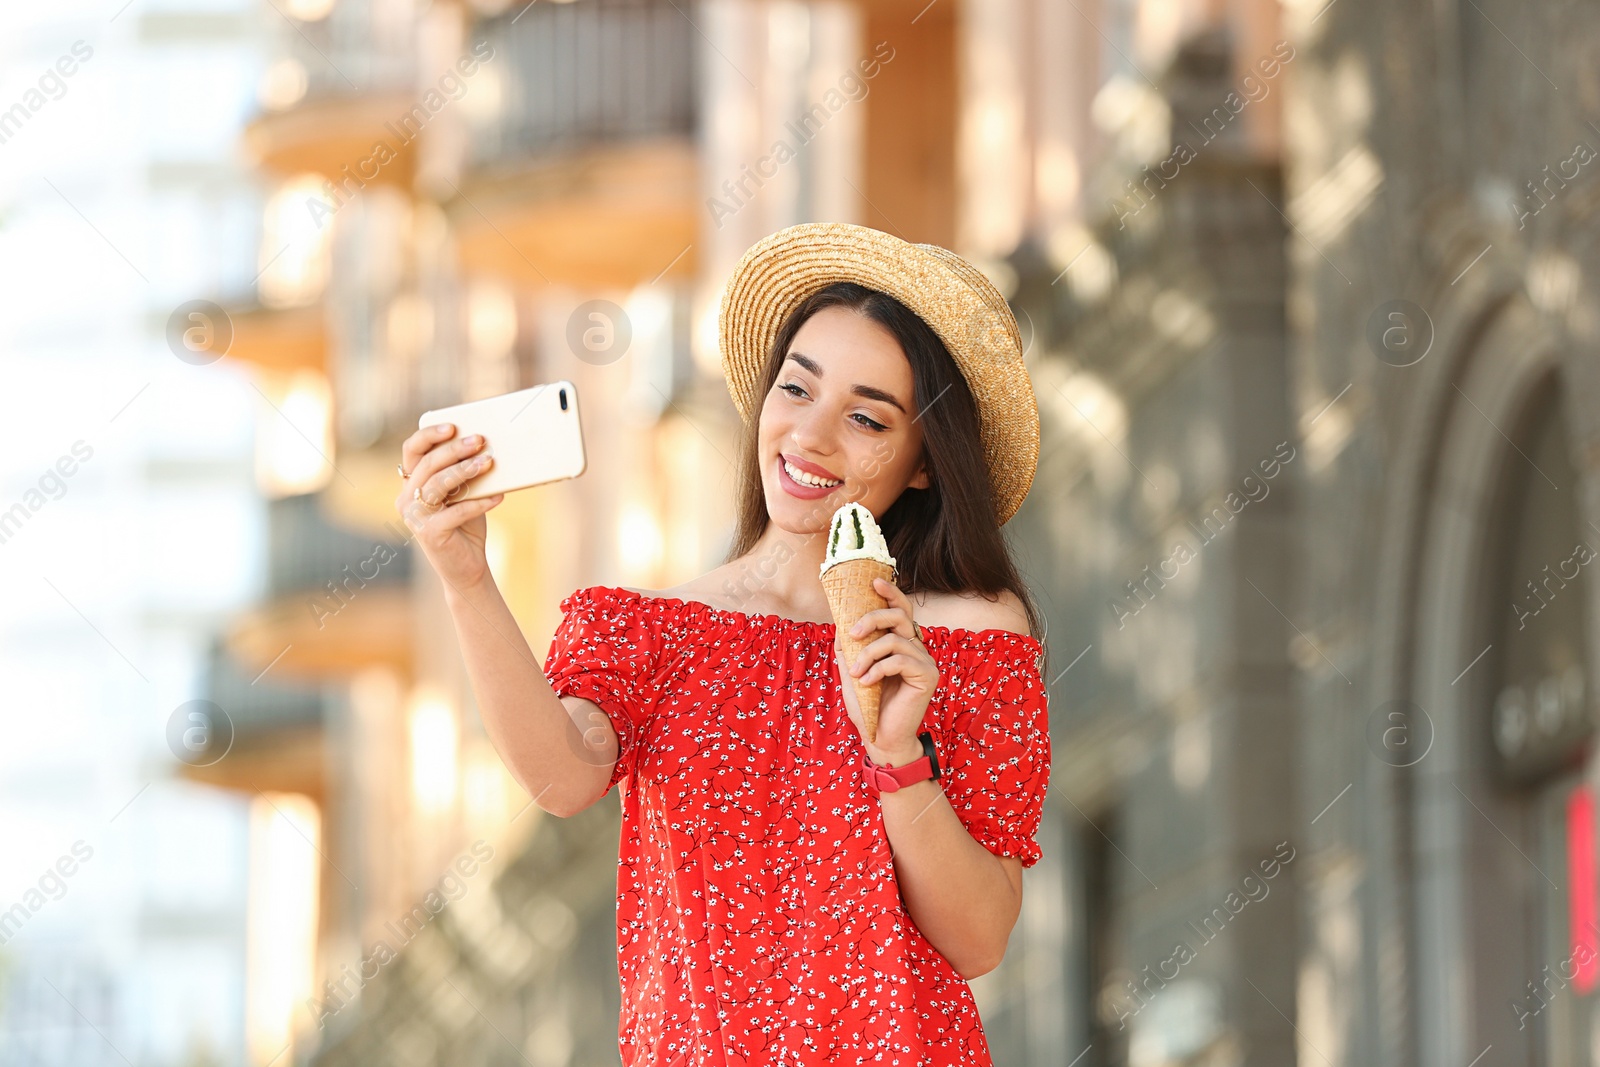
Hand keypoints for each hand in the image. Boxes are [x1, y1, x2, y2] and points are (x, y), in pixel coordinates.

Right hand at [394, 422, 504, 592]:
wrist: (466, 569)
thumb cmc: (466, 527)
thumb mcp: (465, 494)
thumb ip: (465, 473)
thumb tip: (485, 446)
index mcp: (411, 484)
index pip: (412, 450)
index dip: (429, 434)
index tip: (453, 426)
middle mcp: (406, 499)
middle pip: (429, 464)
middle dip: (456, 449)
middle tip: (481, 440)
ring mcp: (415, 517)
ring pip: (438, 483)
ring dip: (466, 470)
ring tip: (489, 462)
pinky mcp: (430, 534)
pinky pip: (457, 511)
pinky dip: (480, 502)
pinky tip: (499, 497)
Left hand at [835, 577, 938, 765]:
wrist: (879, 737)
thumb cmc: (868, 706)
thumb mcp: (851, 671)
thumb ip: (849, 647)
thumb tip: (840, 622)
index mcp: (902, 644)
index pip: (901, 610)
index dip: (890, 593)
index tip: (873, 582)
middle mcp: (917, 648)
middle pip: (900, 615)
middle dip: (873, 618)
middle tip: (853, 633)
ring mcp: (925, 661)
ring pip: (895, 639)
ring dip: (869, 654)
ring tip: (856, 673)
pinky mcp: (928, 676)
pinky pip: (900, 659)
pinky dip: (878, 669)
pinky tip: (868, 682)